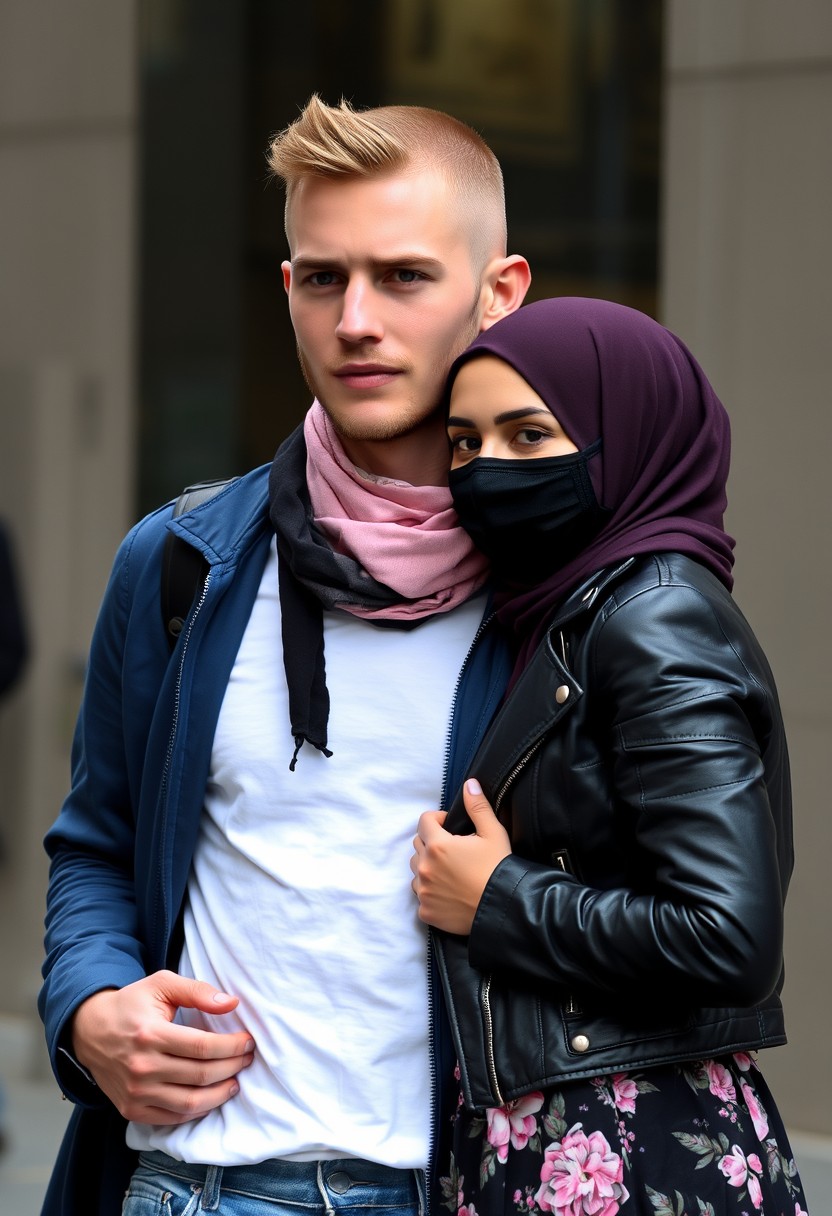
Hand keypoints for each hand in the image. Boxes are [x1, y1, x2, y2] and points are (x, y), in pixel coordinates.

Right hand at [71, 970, 255, 1123]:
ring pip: (190, 1103)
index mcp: (151, 1034)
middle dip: (233, 1067)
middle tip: (247, 1058)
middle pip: (201, 1075)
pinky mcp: (131, 1109)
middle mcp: (142, 1067)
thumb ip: (197, 991)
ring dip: (220, 1094)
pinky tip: (211, 1097)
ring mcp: (135, 1092)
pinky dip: (196, 1111)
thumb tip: (231, 1003)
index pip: (203, 1047)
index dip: (232, 1046)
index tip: (248, 1041)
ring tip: (235, 1080)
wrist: (88, 1031)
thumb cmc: (131, 1004)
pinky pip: (172, 1118)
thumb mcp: (161, 984)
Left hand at [411, 778, 510, 934]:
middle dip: (432, 842)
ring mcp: (423, 891)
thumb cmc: (499, 869)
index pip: (424, 821)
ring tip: (451, 871)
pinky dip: (431, 891)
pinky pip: (421, 894)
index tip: (451, 827)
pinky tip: (449, 892)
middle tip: (454, 850)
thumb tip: (470, 784)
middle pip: (418, 845)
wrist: (503, 909)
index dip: (438, 820)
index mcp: (438, 845)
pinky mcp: (426, 911)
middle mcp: (425, 867)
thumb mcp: (493, 833)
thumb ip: (478, 807)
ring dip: (428, 866)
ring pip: (416, 870)